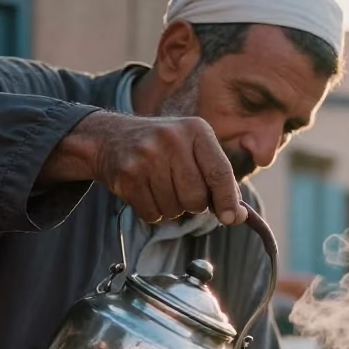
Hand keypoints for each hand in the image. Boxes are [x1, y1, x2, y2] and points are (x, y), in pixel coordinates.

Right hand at [41, 111, 247, 224]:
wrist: (109, 138)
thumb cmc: (163, 149)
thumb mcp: (194, 152)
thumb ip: (220, 182)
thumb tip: (239, 216)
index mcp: (196, 130)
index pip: (220, 172)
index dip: (228, 200)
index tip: (232, 219)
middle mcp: (172, 139)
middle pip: (196, 198)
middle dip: (192, 204)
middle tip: (180, 188)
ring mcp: (147, 156)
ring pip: (174, 209)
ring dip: (171, 208)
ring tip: (159, 185)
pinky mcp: (128, 175)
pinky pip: (152, 214)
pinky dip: (153, 211)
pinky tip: (145, 191)